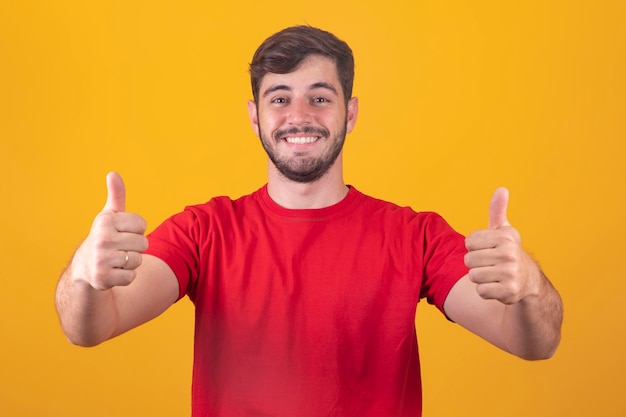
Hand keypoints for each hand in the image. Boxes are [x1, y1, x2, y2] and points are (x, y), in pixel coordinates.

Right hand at [72, 172, 148, 289]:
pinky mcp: (103, 278)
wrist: (85, 267)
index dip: (136, 230)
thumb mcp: (110, 215)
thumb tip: (113, 173)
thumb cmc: (105, 236)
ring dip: (130, 263)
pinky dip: (125, 277)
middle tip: (119, 248)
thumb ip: (116, 195)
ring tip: (116, 260)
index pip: (142, 224)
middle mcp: (102, 238)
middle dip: (135, 247)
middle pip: (143, 243)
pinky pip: (131, 277)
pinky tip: (113, 272)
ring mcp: (101, 259)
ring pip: (138, 260)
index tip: (122, 232)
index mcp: (105, 221)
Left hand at [464, 188, 539, 304]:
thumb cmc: (508, 252)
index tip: (488, 249)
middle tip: (491, 264)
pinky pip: (480, 291)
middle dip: (476, 264)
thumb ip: (497, 211)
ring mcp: (510, 274)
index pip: (469, 242)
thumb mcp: (504, 231)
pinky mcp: (509, 292)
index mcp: (505, 237)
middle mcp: (509, 254)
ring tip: (494, 275)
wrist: (528, 281)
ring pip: (473, 276)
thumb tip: (501, 189)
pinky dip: (486, 291)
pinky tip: (497, 286)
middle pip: (468, 260)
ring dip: (480, 278)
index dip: (475, 247)